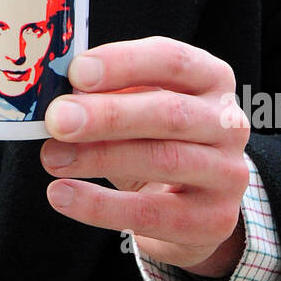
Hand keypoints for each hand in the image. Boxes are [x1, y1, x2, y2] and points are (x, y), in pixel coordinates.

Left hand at [40, 37, 250, 276]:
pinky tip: (61, 194)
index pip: (173, 60)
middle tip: (57, 119)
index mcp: (211, 79)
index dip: (124, 63)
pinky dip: (99, 205)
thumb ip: (109, 93)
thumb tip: (61, 96)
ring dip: (98, 158)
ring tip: (51, 158)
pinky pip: (151, 213)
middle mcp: (228, 123)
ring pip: (163, 160)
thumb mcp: (139, 105)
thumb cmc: (156, 138)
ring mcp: (227, 174)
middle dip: (108, 115)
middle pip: (169, 113)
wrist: (191, 203)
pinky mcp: (212, 221)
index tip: (76, 72)